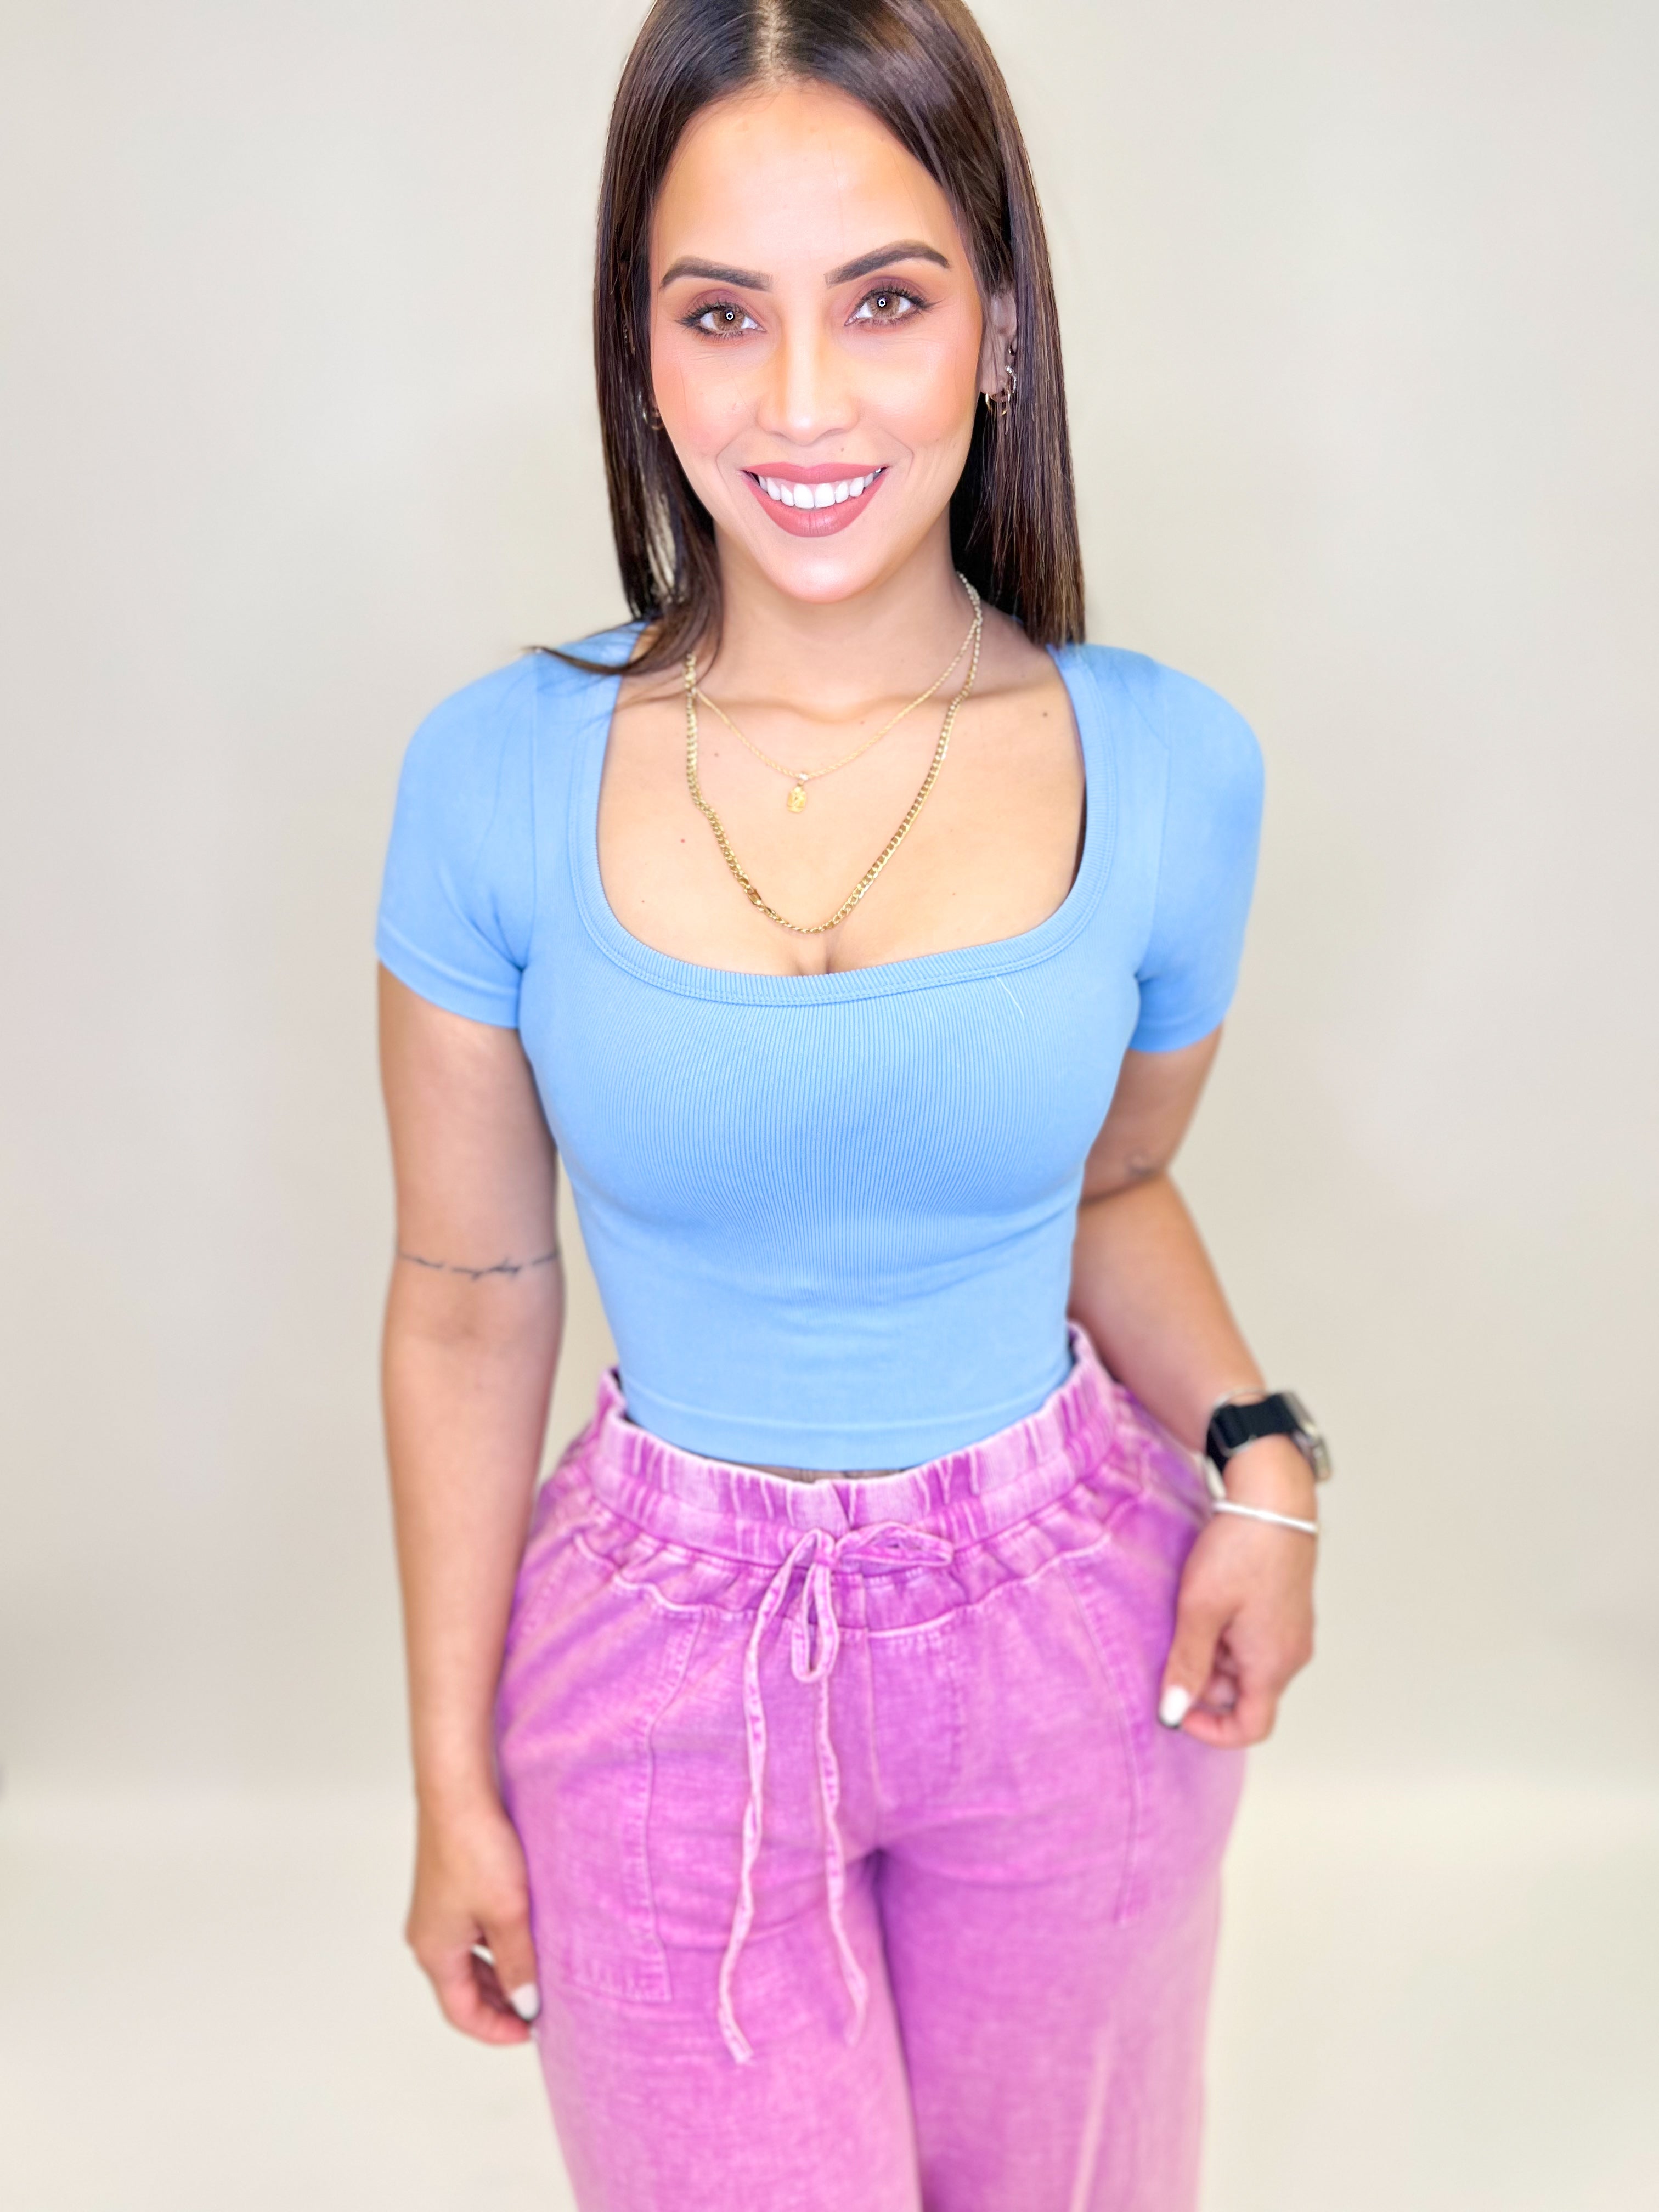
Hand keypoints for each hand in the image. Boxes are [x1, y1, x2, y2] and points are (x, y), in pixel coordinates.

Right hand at [406, 1788, 540, 2043]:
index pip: (461, 2012)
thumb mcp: (507, 1915)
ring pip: (469, 1959)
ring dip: (500, 1971)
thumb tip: (526, 2005)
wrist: (458, 1791)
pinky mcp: (449, 1887)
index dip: (497, 2029)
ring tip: (539, 1973)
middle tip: (541, 2007)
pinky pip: (472, 1931)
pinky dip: (496, 1944)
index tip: (532, 2032)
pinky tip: (524, 1933)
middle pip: (463, 1988)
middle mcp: (429, 1935)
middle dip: (501, 2002)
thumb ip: (518, 1964)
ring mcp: (437, 1910)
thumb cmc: (475, 1848)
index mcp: (435, 1951)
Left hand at [1157, 1438, 1316, 1746]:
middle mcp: (1290, 1655)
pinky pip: (1252, 1639)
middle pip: (1243, 1694)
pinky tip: (1207, 1598)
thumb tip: (1172, 1715)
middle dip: (1204, 1679)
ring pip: (1245, 1665)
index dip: (1210, 1729)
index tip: (1176, 1705)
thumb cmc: (1240, 1549)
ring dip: (1213, 1651)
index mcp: (1273, 1665)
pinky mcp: (1286, 1609)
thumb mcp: (1200, 1609)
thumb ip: (1186, 1665)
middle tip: (1176, 1638)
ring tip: (1192, 1609)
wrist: (1274, 1496)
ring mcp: (1291, 1631)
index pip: (1250, 1727)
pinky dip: (1226, 1631)